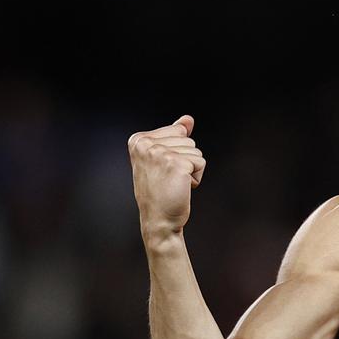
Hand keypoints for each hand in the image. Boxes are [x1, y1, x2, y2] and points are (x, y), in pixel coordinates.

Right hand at [128, 115, 206, 238]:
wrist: (159, 220)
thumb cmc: (160, 191)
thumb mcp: (163, 159)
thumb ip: (174, 135)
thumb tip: (188, 119)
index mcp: (138, 139)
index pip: (177, 130)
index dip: (177, 152)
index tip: (161, 170)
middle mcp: (145, 144)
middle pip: (188, 139)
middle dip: (186, 160)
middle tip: (169, 179)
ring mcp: (160, 152)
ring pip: (196, 151)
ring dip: (191, 170)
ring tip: (173, 184)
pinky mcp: (176, 163)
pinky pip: (201, 162)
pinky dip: (196, 178)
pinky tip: (181, 188)